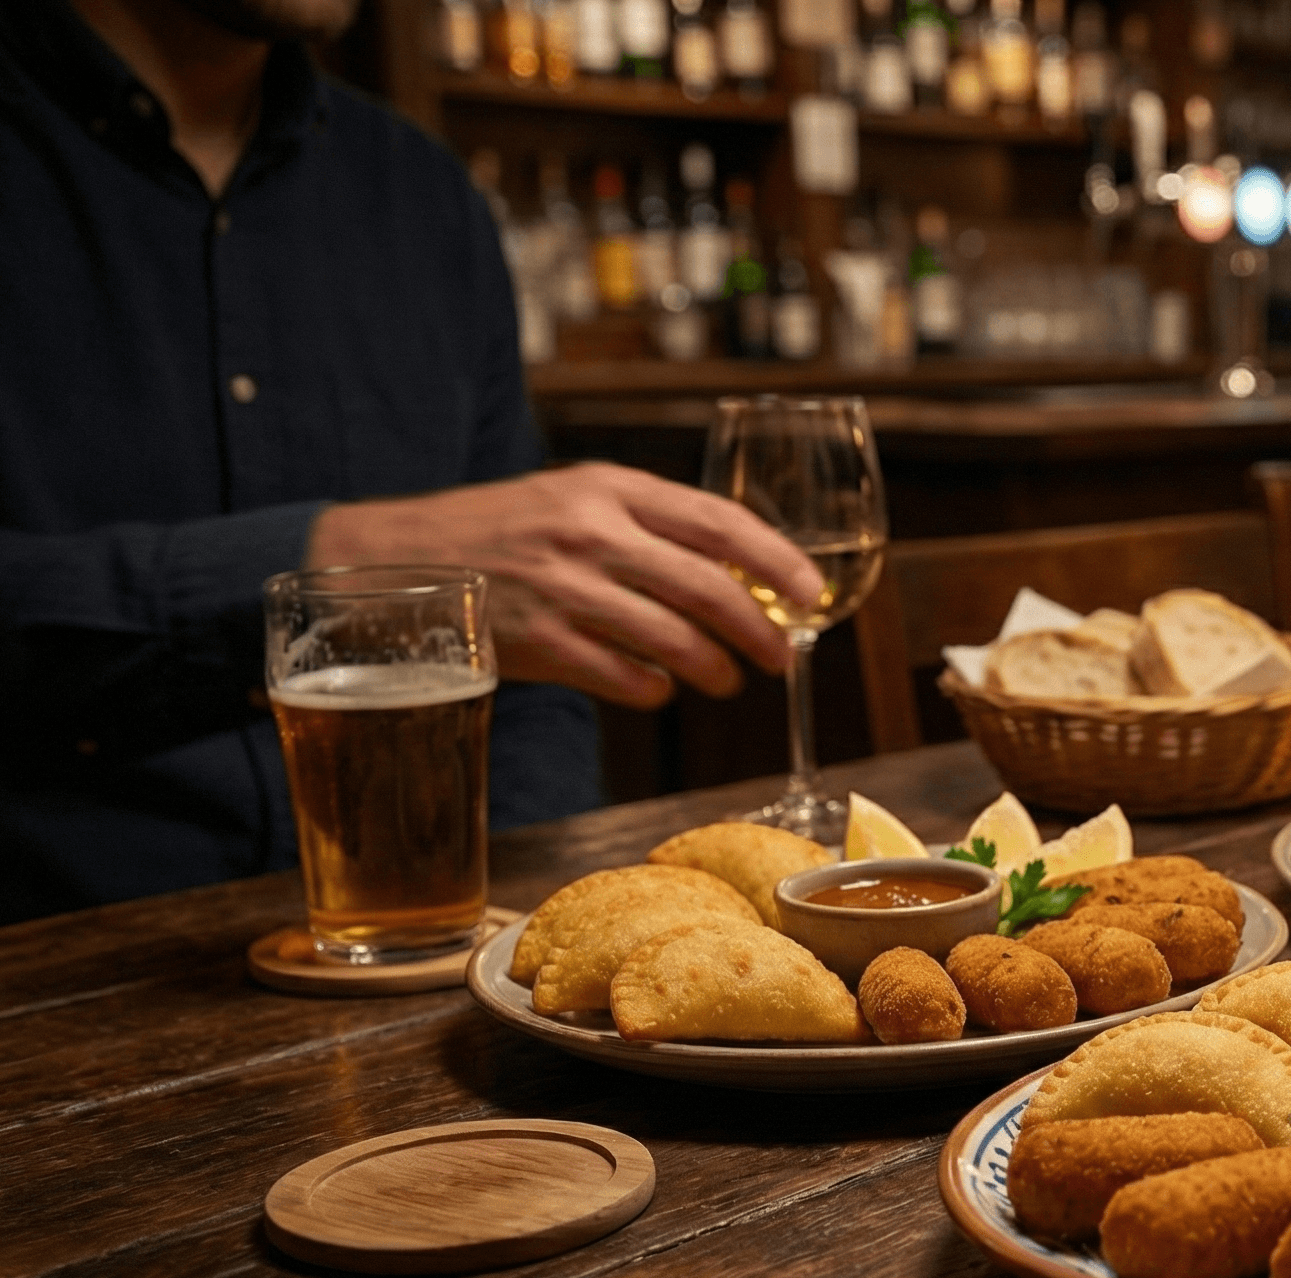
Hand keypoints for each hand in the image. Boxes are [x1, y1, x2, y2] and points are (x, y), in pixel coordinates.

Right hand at [309, 463, 823, 709]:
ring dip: (717, 670)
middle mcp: (590, 532)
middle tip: (782, 656)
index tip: (810, 593)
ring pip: (675, 640)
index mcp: (609, 486)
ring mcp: (563, 588)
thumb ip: (647, 522)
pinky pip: (625, 678)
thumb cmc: (501, 531)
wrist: (394, 559)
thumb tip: (738, 571)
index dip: (776, 561)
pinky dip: (655, 691)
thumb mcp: (574, 497)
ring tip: (729, 681)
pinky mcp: (538, 641)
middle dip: (760, 631)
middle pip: (709, 588)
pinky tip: (660, 690)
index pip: (718, 521)